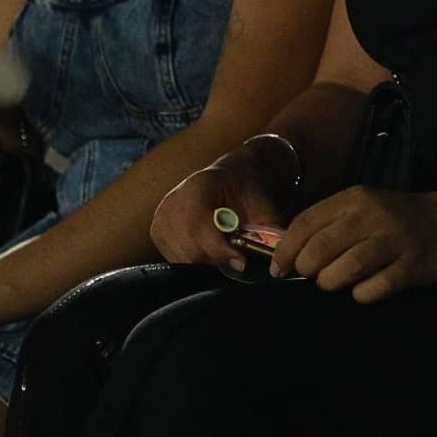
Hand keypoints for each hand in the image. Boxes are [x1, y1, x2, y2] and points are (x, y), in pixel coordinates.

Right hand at [151, 151, 292, 266]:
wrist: (229, 174)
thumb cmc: (245, 188)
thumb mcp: (260, 202)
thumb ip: (268, 226)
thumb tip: (279, 252)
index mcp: (196, 189)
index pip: (200, 229)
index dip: (221, 250)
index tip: (241, 261)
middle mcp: (172, 203)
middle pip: (191, 249)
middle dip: (216, 258)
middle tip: (235, 256)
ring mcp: (160, 218)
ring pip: (182, 258)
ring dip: (205, 261)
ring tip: (221, 247)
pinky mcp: (156, 231)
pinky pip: (174, 258)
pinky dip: (193, 260)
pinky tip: (206, 246)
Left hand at [272, 184, 436, 303]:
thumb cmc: (402, 218)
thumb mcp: (366, 208)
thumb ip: (332, 225)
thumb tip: (292, 254)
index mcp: (355, 199)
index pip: (305, 223)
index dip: (285, 249)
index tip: (278, 269)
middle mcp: (372, 216)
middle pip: (320, 248)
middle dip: (308, 269)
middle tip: (315, 276)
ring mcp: (394, 241)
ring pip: (343, 270)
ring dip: (332, 283)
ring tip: (339, 283)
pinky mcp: (412, 266)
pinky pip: (373, 289)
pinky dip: (362, 294)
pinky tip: (367, 289)